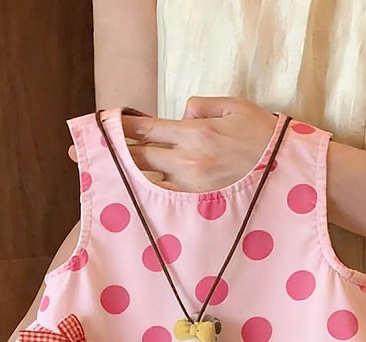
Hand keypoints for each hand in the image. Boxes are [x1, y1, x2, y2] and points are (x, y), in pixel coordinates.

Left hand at [68, 96, 279, 192]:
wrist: (291, 175)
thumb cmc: (267, 140)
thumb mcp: (236, 107)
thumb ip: (202, 106)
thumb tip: (180, 114)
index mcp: (194, 133)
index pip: (144, 128)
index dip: (116, 126)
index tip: (95, 126)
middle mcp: (187, 162)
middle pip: (137, 156)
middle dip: (106, 154)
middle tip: (74, 154)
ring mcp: (191, 190)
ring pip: (146, 183)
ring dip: (119, 181)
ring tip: (93, 181)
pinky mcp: (199, 209)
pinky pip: (165, 204)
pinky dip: (145, 202)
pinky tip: (126, 205)